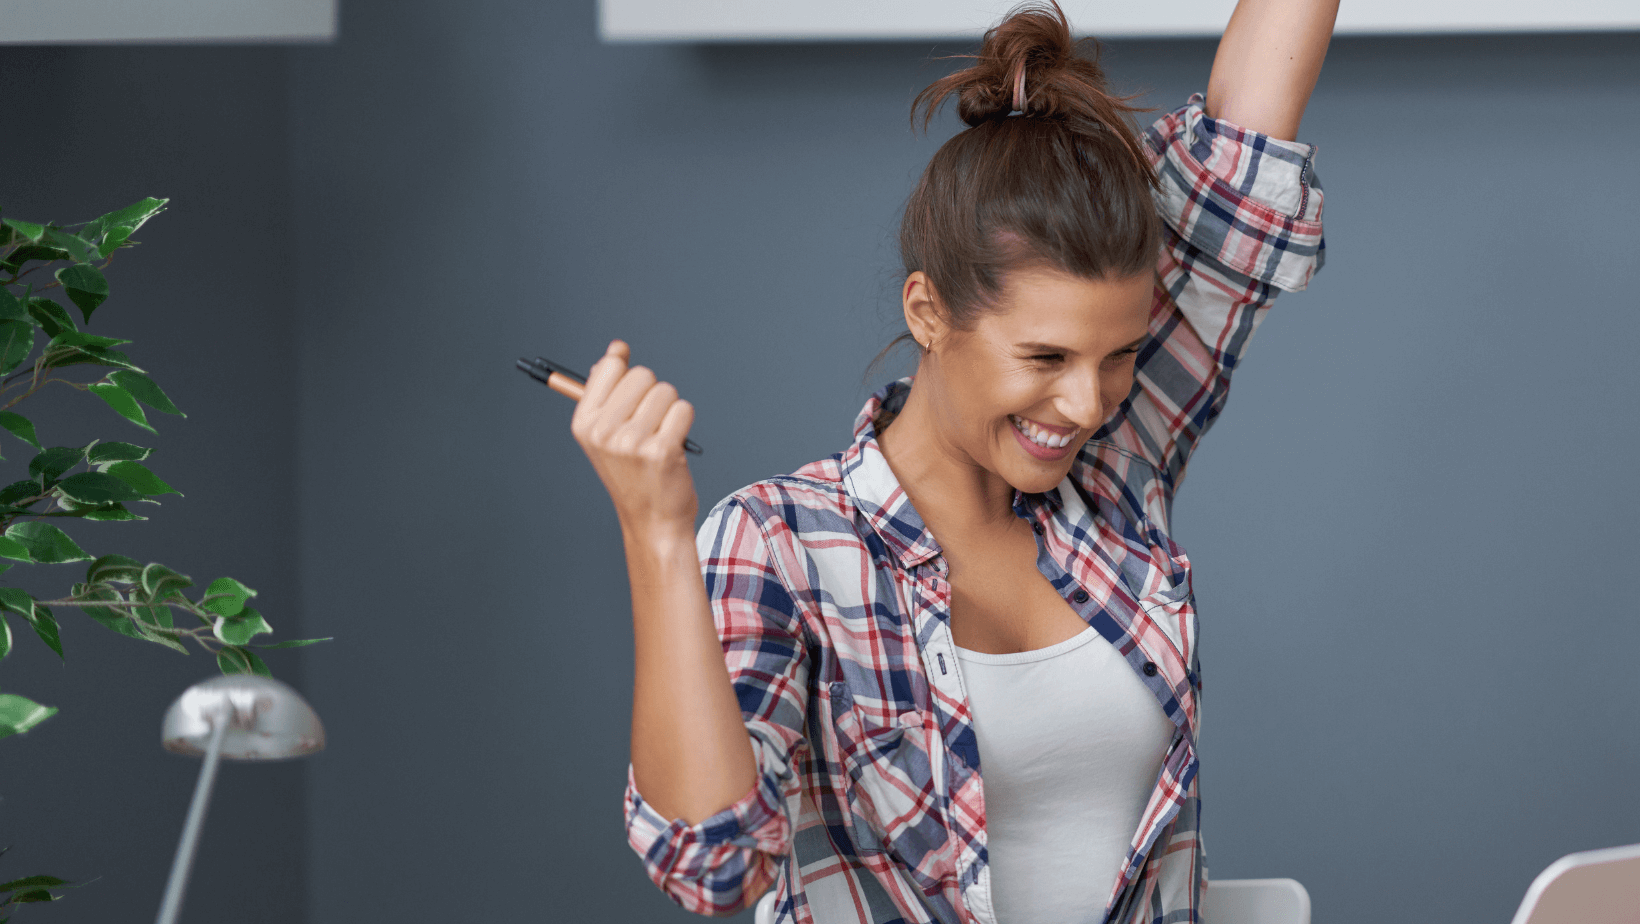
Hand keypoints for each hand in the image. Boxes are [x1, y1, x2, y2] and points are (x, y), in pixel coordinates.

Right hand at [570, 339, 699, 532]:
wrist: (652, 519)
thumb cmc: (633, 473)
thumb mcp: (606, 435)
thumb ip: (607, 391)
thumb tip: (616, 349)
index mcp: (584, 423)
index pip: (609, 367)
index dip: (626, 371)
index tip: (632, 391)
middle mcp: (603, 432)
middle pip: (642, 375)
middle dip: (652, 393)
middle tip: (649, 426)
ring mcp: (632, 442)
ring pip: (666, 391)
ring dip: (670, 410)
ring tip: (661, 437)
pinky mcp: (662, 450)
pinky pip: (683, 409)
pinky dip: (684, 422)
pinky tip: (674, 445)